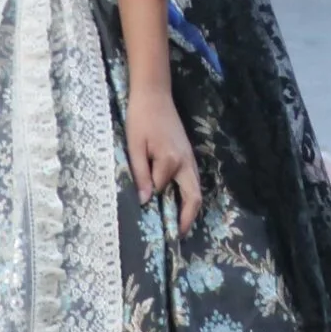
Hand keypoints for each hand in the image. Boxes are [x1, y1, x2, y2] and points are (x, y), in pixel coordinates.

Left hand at [125, 84, 200, 232]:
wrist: (154, 94)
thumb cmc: (141, 118)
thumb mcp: (134, 146)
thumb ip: (141, 173)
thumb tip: (146, 201)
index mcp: (171, 159)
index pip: (161, 188)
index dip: (151, 198)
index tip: (143, 213)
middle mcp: (186, 162)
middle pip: (194, 197)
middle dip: (188, 219)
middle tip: (177, 236)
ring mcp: (190, 158)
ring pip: (196, 190)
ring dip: (189, 208)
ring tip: (177, 225)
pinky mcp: (188, 155)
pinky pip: (192, 181)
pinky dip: (188, 195)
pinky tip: (177, 202)